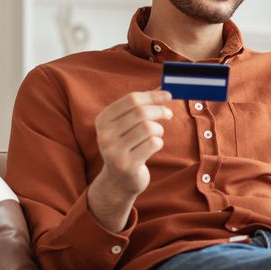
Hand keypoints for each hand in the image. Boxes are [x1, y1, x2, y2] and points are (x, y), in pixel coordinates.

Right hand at [88, 90, 172, 230]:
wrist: (119, 180)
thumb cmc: (127, 146)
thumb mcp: (127, 125)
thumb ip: (141, 106)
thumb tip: (164, 89)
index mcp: (103, 120)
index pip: (131, 99)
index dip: (152, 96)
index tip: (168, 96)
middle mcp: (104, 135)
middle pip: (141, 112)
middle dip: (159, 111)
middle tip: (168, 114)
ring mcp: (114, 151)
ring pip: (148, 128)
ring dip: (159, 129)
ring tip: (157, 134)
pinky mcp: (127, 165)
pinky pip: (153, 144)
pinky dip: (159, 142)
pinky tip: (153, 147)